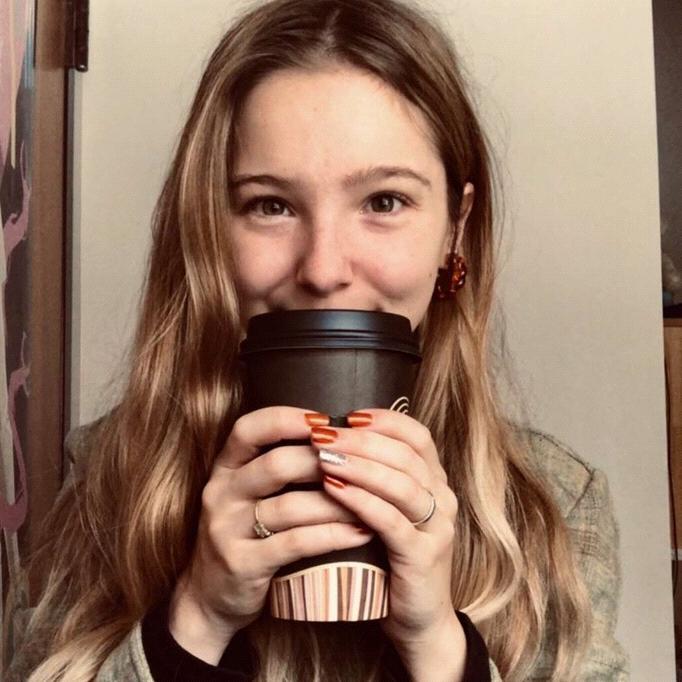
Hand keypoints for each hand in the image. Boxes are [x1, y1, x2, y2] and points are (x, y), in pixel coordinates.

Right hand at [169, 406, 372, 662]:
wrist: (211, 598)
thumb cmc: (247, 533)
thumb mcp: (249, 493)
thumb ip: (278, 465)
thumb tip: (336, 434)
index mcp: (225, 468)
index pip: (248, 429)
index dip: (286, 418)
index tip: (324, 419)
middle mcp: (221, 493)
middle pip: (276, 465)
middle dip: (323, 461)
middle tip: (361, 462)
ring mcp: (227, 530)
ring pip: (290, 506)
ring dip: (338, 502)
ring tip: (373, 500)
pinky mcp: (242, 565)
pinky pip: (295, 544)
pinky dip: (332, 536)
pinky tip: (361, 532)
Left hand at [310, 408, 465, 672]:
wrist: (419, 621)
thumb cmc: (393, 559)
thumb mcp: (390, 512)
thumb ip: (376, 479)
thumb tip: (335, 441)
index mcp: (436, 482)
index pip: (417, 435)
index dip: (383, 420)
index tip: (347, 415)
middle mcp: (443, 499)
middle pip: (405, 454)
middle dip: (361, 440)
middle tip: (323, 434)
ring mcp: (437, 528)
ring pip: (401, 484)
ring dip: (359, 466)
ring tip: (323, 456)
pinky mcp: (423, 557)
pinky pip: (391, 521)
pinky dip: (362, 501)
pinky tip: (334, 489)